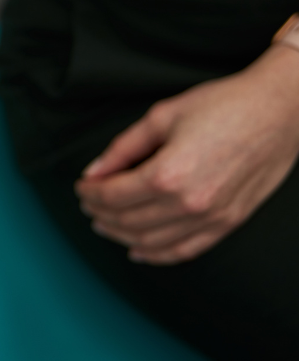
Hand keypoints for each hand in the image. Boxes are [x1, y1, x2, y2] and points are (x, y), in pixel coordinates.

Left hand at [75, 45, 298, 264]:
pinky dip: (157, 254)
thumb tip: (94, 171)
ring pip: (152, 241)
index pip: (113, 196)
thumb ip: (122, 148)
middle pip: (129, 221)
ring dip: (122, 235)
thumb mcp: (161, 117)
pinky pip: (186, 250)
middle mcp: (189, 203)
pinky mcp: (229, 223)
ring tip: (104, 224)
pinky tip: (138, 250)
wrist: (278, 111)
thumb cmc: (222, 106)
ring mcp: (212, 218)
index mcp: (168, 173)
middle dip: (101, 213)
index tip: (81, 186)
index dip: (90, 193)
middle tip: (88, 203)